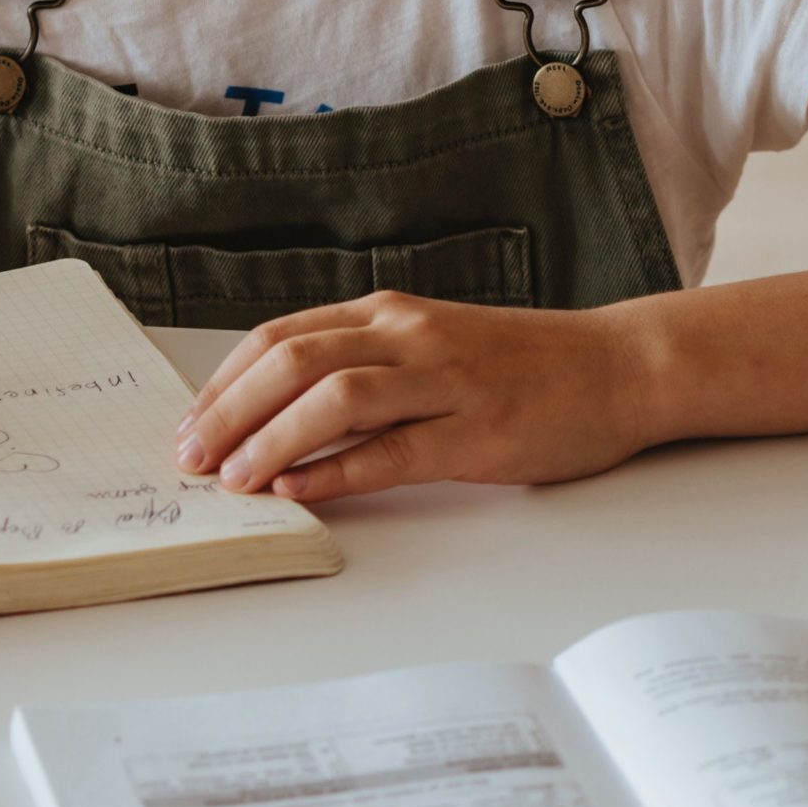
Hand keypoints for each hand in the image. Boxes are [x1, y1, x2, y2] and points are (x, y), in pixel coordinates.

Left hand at [174, 292, 656, 502]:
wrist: (618, 366)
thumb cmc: (522, 364)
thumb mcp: (430, 345)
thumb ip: (365, 365)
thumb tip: (279, 413)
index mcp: (388, 313)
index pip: (281, 337)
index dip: (224, 381)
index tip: (189, 422)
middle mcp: (408, 336)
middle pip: (293, 361)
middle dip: (229, 410)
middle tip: (190, 455)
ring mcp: (445, 382)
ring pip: (336, 398)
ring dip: (273, 439)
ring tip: (234, 478)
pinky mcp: (478, 432)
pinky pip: (394, 451)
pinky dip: (338, 472)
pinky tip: (301, 492)